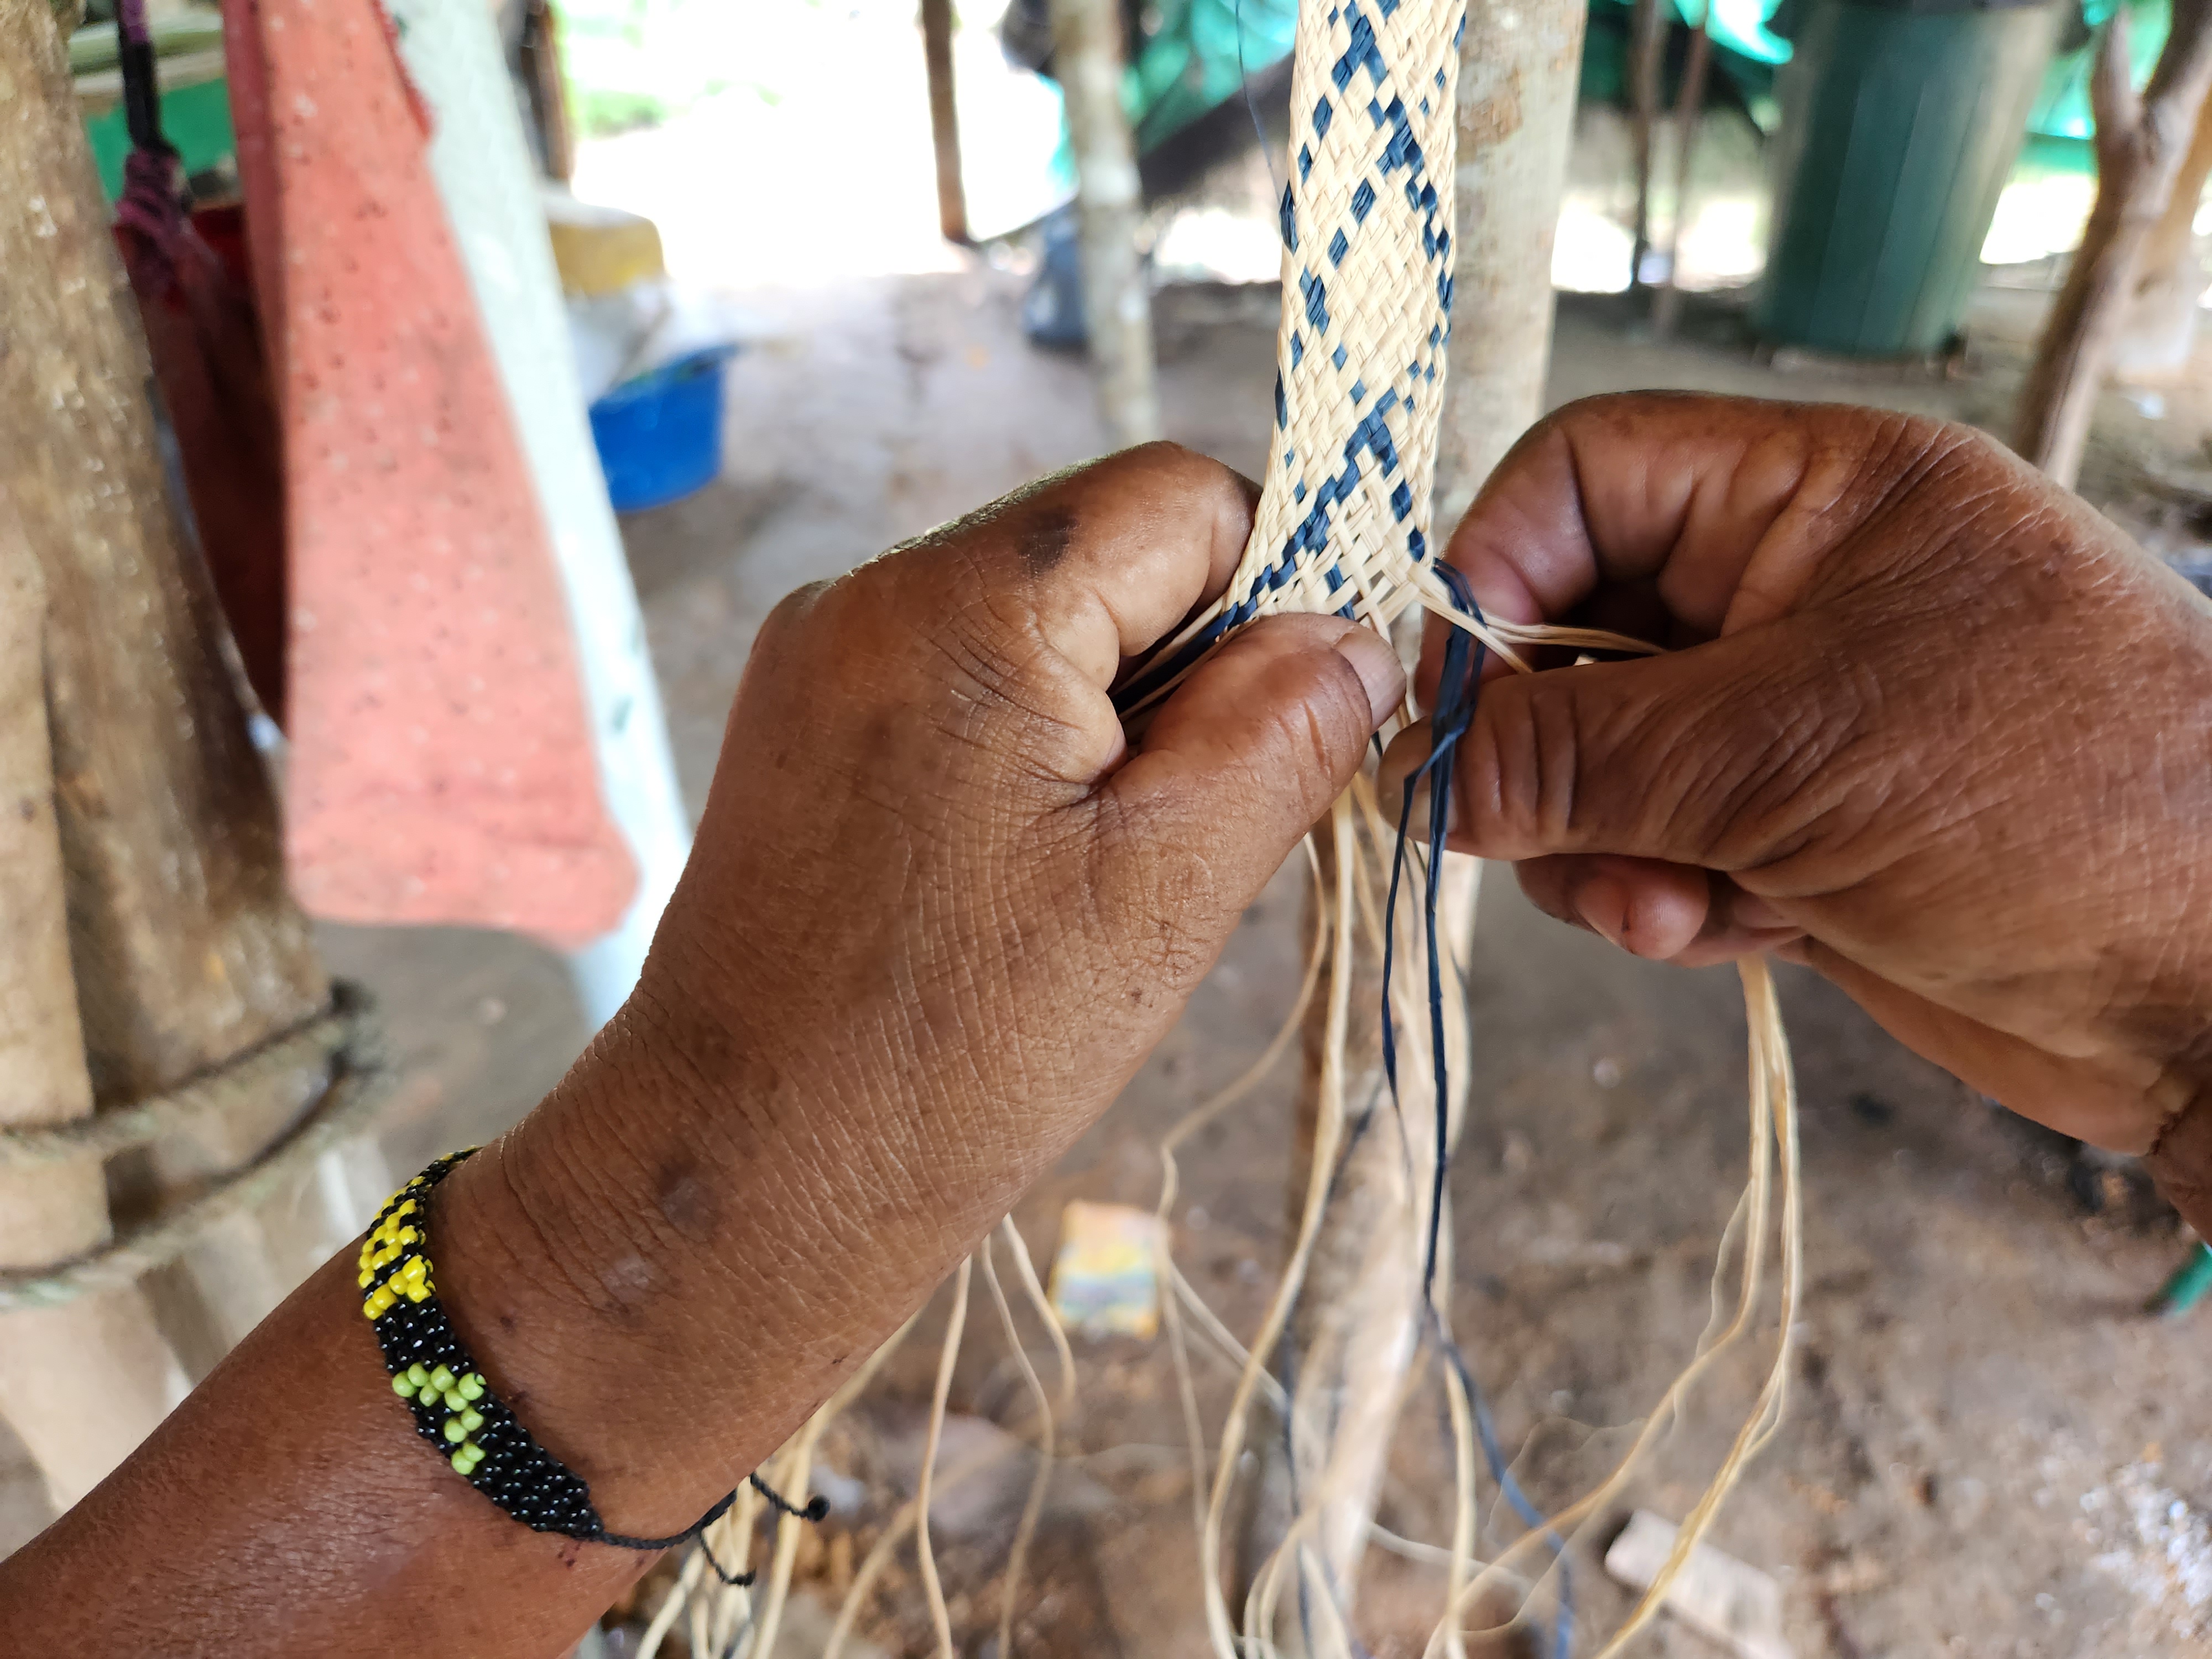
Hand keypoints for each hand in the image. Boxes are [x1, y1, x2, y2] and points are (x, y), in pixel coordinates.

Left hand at [445, 442, 1402, 1530]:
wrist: (743, 1172)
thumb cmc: (954, 1054)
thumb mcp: (1168, 890)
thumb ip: (1281, 730)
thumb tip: (1358, 633)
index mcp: (967, 604)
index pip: (1184, 498)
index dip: (1273, 590)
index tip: (1293, 722)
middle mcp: (874, 592)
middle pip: (1107, 548)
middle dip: (1190, 661)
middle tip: (1190, 825)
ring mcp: (824, 652)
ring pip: (1041, 616)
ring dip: (1114, 709)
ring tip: (1099, 863)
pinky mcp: (804, 720)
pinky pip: (966, 674)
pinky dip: (1034, 742)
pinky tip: (1028, 865)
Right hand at [1380, 394, 2211, 1178]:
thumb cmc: (2060, 805)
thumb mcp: (1786, 755)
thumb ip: (1578, 756)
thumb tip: (1418, 777)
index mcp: (1816, 494)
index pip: (1585, 476)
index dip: (1493, 572)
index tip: (1450, 701)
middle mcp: (1796, 590)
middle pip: (1574, 632)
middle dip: (1546, 746)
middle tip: (1529, 831)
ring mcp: (1795, 718)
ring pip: (1601, 761)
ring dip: (1603, 844)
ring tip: (1667, 902)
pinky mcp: (1797, 833)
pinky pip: (1658, 848)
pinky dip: (1664, 898)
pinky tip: (1728, 932)